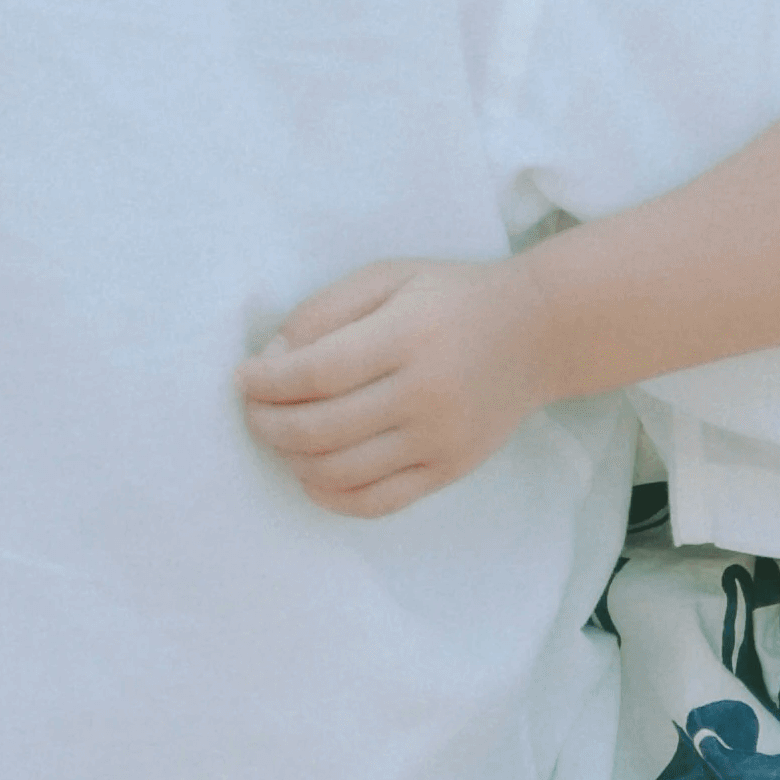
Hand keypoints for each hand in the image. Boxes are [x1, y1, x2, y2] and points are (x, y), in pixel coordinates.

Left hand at [236, 258, 558, 516]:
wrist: (536, 333)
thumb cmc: (450, 297)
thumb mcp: (387, 277)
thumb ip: (324, 312)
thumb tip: (271, 361)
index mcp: (408, 336)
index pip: (316, 373)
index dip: (265, 382)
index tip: (243, 377)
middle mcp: (426, 394)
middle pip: (320, 429)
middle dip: (267, 423)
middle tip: (252, 408)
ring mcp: (440, 441)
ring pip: (340, 472)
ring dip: (291, 459)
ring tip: (280, 435)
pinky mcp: (449, 471)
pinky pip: (376, 502)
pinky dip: (330, 495)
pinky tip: (311, 471)